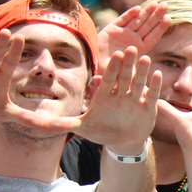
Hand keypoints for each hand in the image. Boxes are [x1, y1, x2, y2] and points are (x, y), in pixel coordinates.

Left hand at [17, 46, 161, 152]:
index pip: (108, 79)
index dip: (112, 68)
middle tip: (131, 49)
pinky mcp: (147, 107)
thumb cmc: (99, 131)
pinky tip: (158, 74)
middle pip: (124, 76)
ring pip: (138, 82)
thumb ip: (59, 124)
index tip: (116, 55)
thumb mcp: (79, 127)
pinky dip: (154, 86)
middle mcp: (119, 93)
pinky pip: (151, 95)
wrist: (121, 142)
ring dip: (142, 71)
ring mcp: (133, 99)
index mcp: (103, 95)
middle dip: (128, 64)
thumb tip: (33, 122)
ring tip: (146, 59)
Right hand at [97, 3, 169, 71]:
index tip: (168, 19)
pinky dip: (129, 14)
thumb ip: (139, 71)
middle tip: (165, 5)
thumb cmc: (112, 74)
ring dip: (145, 12)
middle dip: (156, 15)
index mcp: (139, 49)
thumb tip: (151, 72)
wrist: (94, 69)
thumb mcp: (130, 74)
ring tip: (155, 4)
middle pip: (147, 26)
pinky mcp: (111, 30)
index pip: (152, 37)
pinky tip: (138, 9)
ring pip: (137, 21)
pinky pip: (122, 20)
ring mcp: (122, 33)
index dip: (160, 28)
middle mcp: (132, 40)